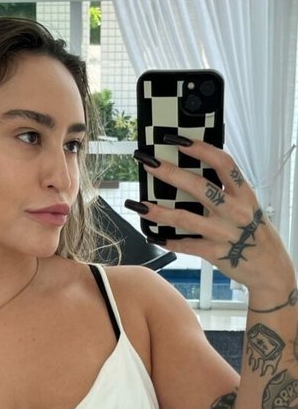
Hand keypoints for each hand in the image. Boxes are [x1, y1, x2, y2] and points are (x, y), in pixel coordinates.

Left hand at [136, 139, 294, 299]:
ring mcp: (224, 233)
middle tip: (149, 163)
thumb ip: (226, 193)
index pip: (223, 163)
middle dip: (170, 173)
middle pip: (199, 187)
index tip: (178, 140)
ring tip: (138, 205)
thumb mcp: (248, 207)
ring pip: (185, 218)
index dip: (200, 148)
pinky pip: (186, 245)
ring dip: (159, 211)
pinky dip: (168, 241)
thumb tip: (193, 176)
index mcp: (244, 194)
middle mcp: (235, 211)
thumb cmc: (256, 234)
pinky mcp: (215, 253)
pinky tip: (153, 235)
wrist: (270, 268)